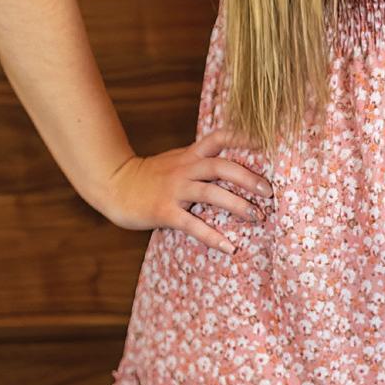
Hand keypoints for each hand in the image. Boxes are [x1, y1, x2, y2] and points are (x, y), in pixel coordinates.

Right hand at [97, 128, 271, 253]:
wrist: (113, 185)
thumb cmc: (149, 176)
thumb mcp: (176, 160)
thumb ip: (199, 161)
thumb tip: (231, 165)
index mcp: (190, 155)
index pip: (220, 138)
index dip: (243, 137)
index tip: (267, 142)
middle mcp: (185, 169)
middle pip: (221, 166)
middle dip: (249, 178)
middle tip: (270, 191)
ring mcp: (174, 190)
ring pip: (211, 193)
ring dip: (238, 205)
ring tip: (258, 216)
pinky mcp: (164, 211)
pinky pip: (192, 224)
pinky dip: (212, 236)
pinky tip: (228, 247)